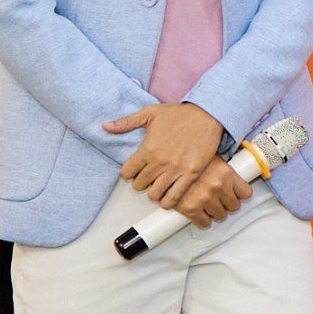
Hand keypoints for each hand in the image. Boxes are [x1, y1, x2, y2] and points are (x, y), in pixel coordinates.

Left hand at [108, 101, 246, 225]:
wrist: (207, 115)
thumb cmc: (180, 114)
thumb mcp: (150, 113)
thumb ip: (126, 122)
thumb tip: (105, 126)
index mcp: (147, 149)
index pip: (126, 172)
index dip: (128, 173)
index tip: (134, 170)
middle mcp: (160, 162)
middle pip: (139, 185)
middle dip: (141, 182)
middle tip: (147, 178)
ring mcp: (175, 169)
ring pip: (155, 194)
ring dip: (154, 192)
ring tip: (158, 186)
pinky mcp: (190, 174)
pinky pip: (174, 196)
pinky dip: (168, 201)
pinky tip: (168, 197)